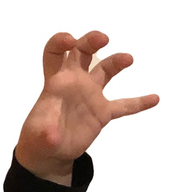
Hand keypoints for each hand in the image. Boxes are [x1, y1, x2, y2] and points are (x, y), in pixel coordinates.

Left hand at [15, 31, 158, 184]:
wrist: (50, 153)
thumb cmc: (38, 137)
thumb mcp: (37, 137)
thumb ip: (44, 134)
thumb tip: (52, 137)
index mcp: (56, 81)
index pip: (55, 52)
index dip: (60, 42)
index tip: (70, 41)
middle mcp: (75, 81)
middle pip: (83, 52)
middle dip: (91, 41)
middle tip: (103, 39)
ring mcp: (91, 95)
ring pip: (106, 70)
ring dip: (117, 62)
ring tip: (128, 59)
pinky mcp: (102, 112)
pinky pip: (124, 105)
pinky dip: (138, 103)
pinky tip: (154, 99)